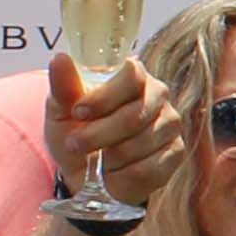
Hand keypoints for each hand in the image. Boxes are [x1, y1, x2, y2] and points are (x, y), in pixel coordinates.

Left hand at [42, 52, 173, 192]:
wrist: (86, 173)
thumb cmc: (76, 132)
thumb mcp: (61, 110)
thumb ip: (63, 87)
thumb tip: (60, 59)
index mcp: (133, 76)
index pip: (131, 76)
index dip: (104, 97)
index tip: (78, 112)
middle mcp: (158, 95)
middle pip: (134, 116)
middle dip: (97, 135)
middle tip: (74, 144)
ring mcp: (170, 124)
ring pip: (139, 145)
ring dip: (108, 159)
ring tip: (95, 160)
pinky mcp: (176, 154)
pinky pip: (147, 169)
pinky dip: (121, 176)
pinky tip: (113, 172)